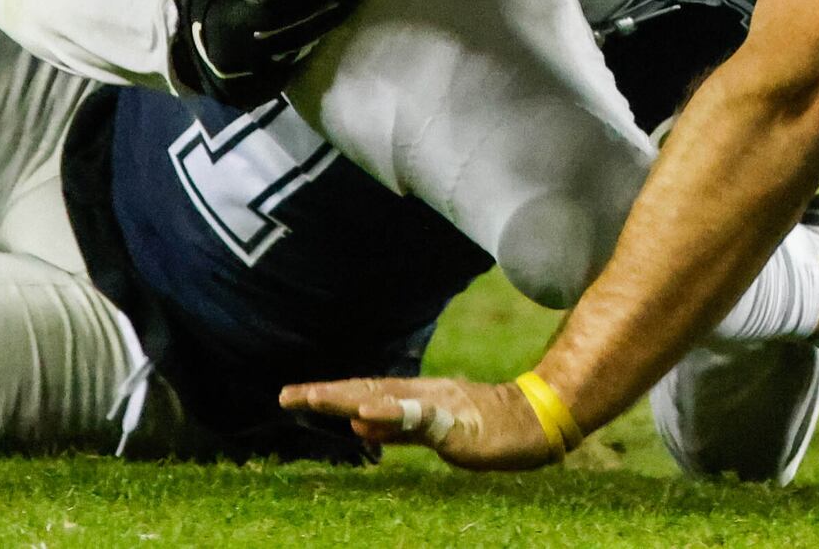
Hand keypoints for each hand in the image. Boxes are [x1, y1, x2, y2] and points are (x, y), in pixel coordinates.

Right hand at [167, 0, 363, 107]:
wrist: (179, 43)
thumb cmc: (212, 1)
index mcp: (231, 24)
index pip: (282, 9)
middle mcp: (239, 57)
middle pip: (297, 37)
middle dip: (332, 12)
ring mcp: (244, 82)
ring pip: (294, 58)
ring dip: (321, 34)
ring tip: (342, 8)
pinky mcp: (249, 98)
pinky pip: (284, 77)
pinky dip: (300, 58)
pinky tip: (312, 39)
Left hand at [278, 374, 564, 470]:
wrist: (532, 421)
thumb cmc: (483, 426)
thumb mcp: (432, 429)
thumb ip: (396, 428)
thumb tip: (357, 423)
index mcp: (413, 398)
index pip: (363, 392)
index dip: (328, 394)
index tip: (292, 395)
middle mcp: (420, 394)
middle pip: (365, 390)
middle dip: (325, 395)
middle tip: (286, 396)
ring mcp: (436, 405)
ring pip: (385, 398)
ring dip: (348, 397)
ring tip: (314, 398)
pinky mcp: (453, 421)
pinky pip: (419, 417)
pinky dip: (392, 413)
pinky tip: (367, 413)